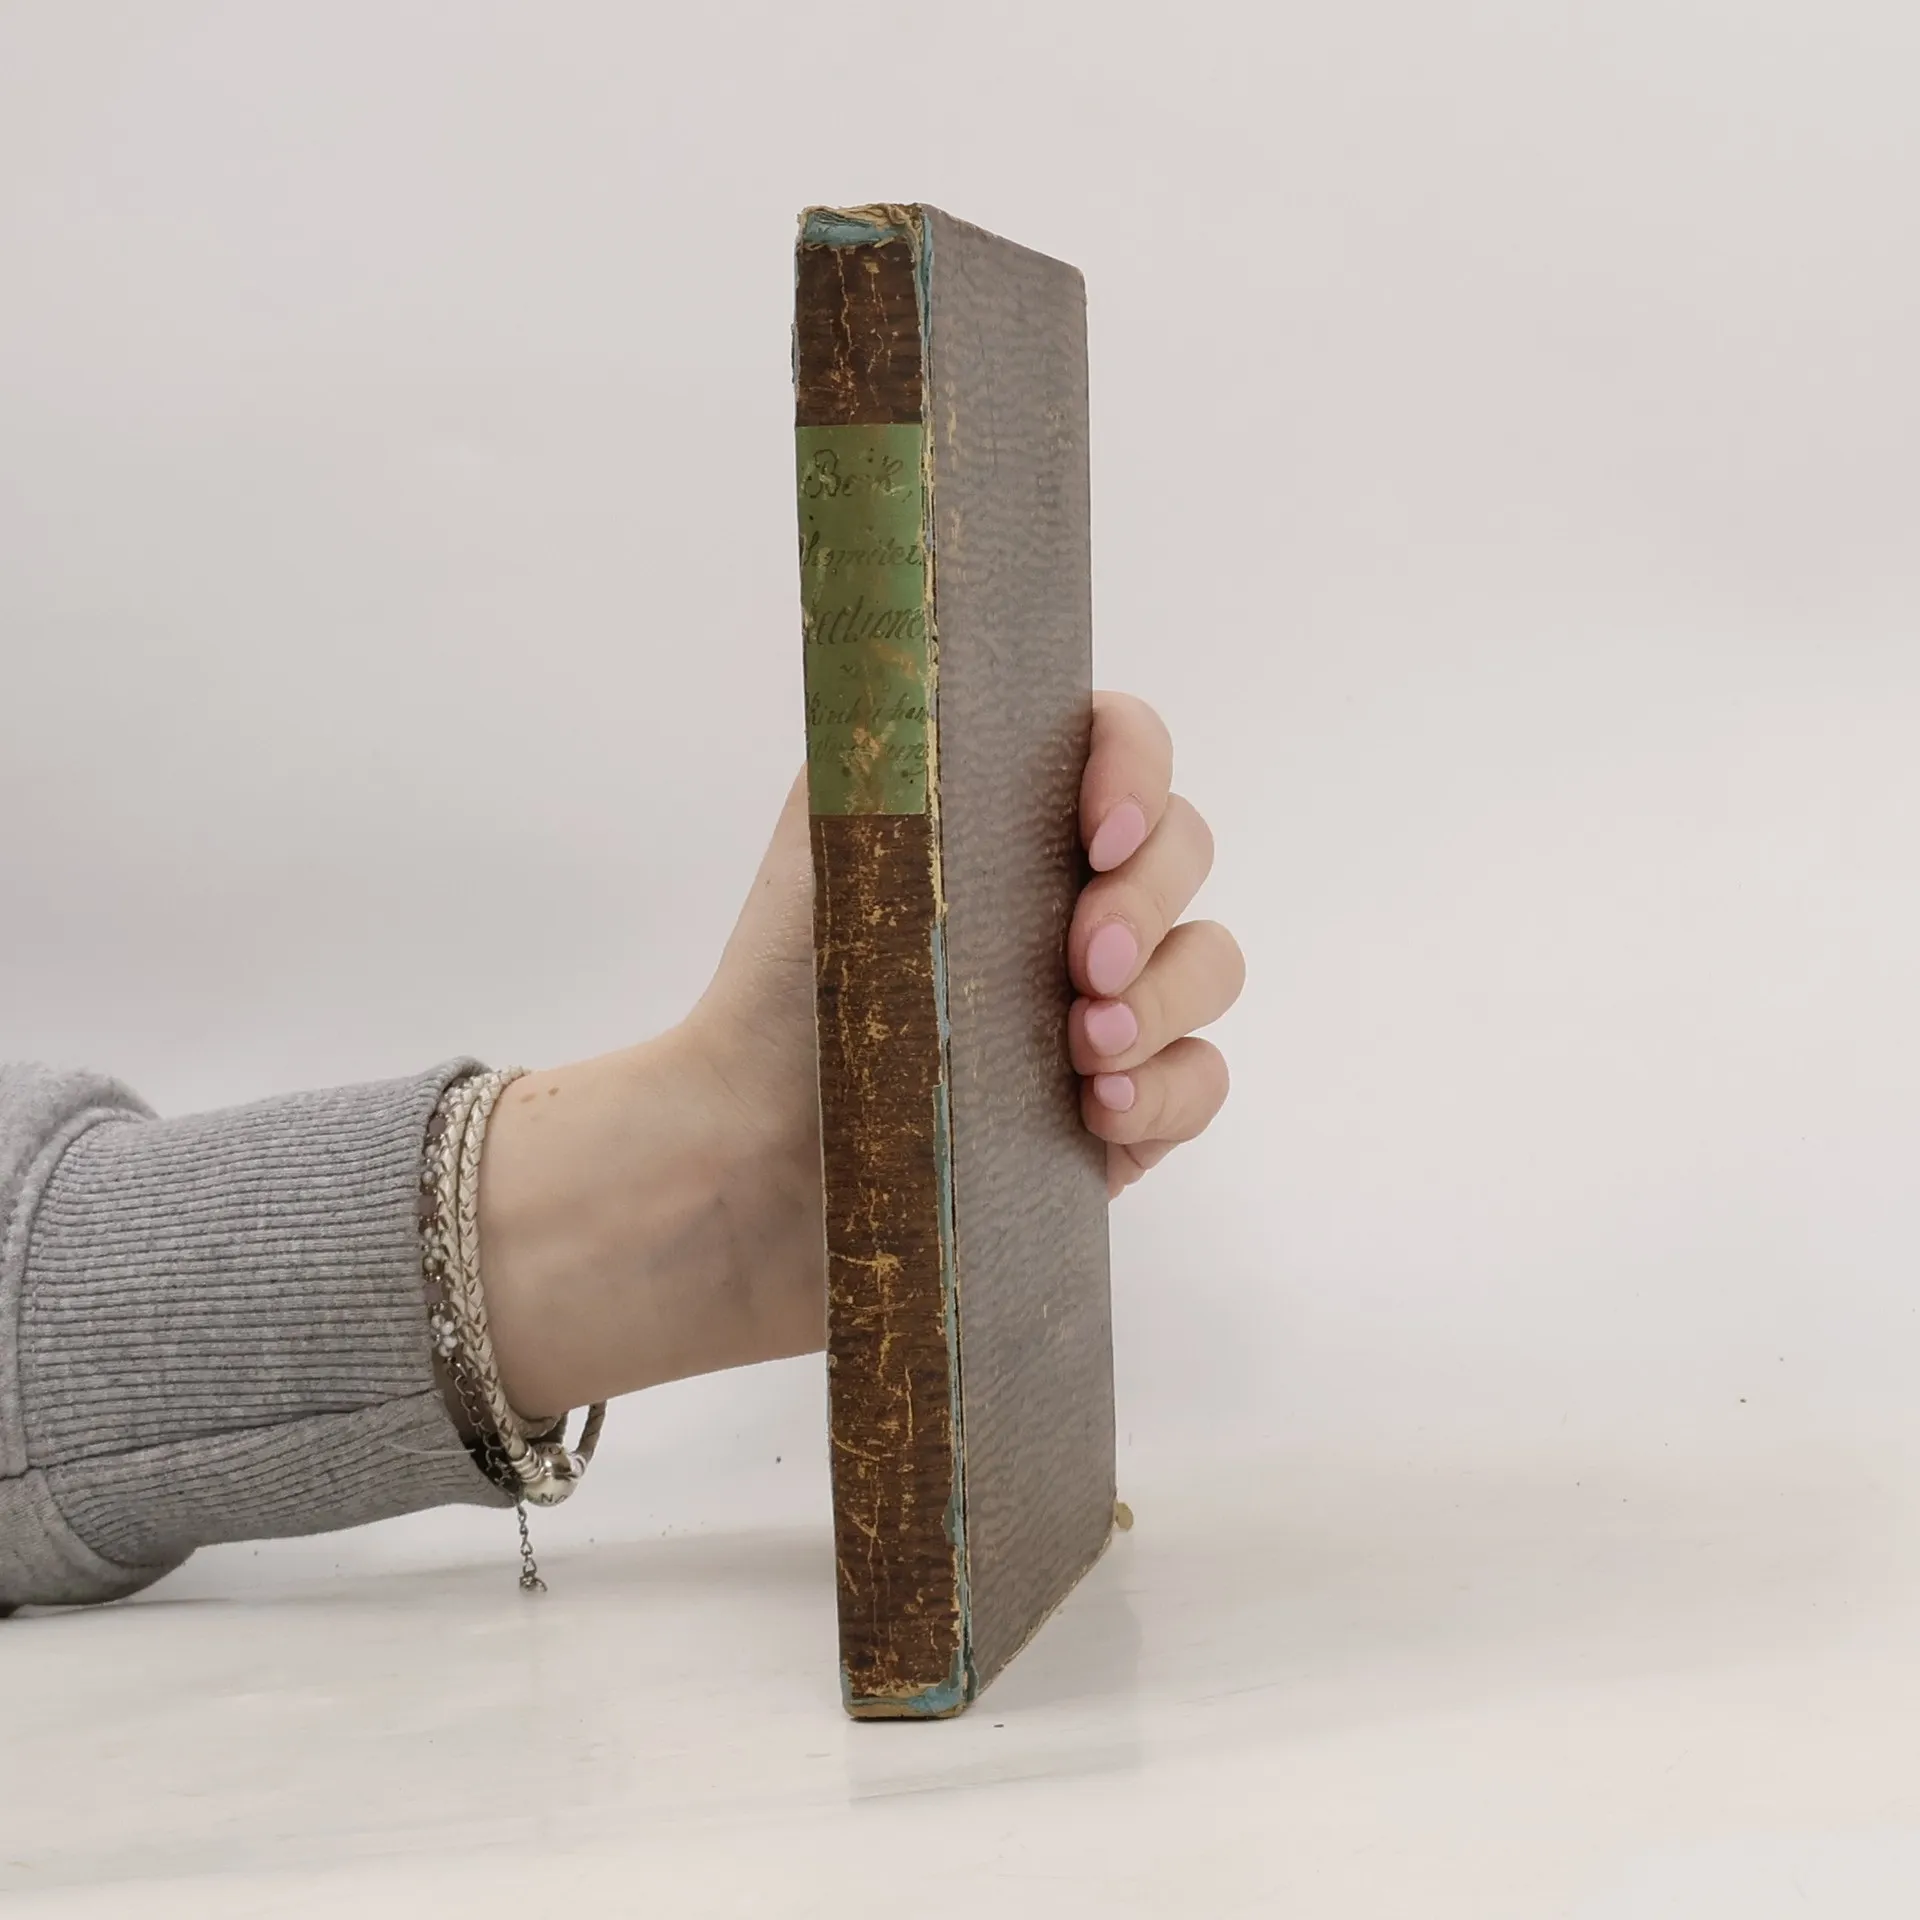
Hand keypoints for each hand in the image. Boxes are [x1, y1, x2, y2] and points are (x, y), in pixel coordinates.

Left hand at [475, 694, 1239, 1416]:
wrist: (749, 1161)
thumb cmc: (782, 994)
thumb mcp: (826, 834)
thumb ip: (903, 735)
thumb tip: (952, 655)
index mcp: (1010, 820)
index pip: (1122, 748)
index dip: (1135, 771)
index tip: (1096, 831)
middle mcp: (1069, 902)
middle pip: (1185, 851)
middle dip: (1148, 900)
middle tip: (1082, 961)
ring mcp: (1104, 1007)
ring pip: (1211, 966)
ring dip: (1165, 1000)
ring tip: (1085, 1049)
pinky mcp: (1118, 1112)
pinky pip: (1202, 1082)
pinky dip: (1168, 1093)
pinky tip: (1098, 1113)